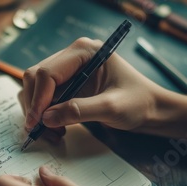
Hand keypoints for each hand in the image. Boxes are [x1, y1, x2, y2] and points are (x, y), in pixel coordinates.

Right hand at [19, 37, 186, 140]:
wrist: (151, 109)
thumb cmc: (138, 103)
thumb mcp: (111, 108)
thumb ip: (78, 111)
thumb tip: (46, 118)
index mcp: (83, 52)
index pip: (47, 72)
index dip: (38, 99)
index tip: (37, 123)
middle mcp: (71, 57)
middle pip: (35, 78)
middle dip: (35, 106)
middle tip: (40, 131)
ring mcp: (67, 70)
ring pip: (35, 89)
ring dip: (37, 112)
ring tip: (53, 132)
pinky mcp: (66, 85)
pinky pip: (43, 98)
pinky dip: (44, 115)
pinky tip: (57, 128)